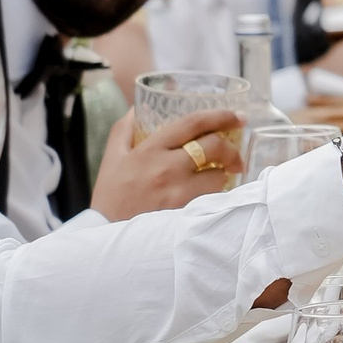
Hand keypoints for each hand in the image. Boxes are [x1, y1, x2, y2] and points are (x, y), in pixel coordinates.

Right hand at [95, 106, 245, 219]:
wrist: (105, 235)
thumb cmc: (110, 195)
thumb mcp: (112, 157)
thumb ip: (124, 128)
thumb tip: (138, 107)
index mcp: (151, 149)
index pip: (193, 123)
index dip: (221, 116)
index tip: (237, 118)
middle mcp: (167, 168)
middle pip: (214, 147)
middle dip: (231, 148)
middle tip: (235, 155)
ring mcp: (177, 193)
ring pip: (218, 177)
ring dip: (223, 176)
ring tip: (217, 179)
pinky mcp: (184, 215)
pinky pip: (210, 201)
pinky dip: (214, 197)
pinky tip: (209, 197)